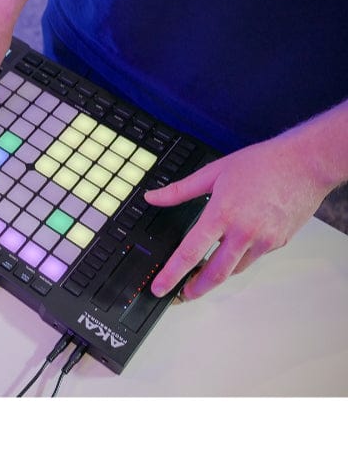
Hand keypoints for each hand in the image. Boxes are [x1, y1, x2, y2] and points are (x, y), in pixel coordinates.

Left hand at [145, 132, 333, 299]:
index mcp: (222, 214)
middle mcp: (243, 232)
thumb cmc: (263, 164)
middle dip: (194, 289)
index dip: (172, 274)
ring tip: (202, 275)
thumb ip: (179, 190)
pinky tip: (233, 249)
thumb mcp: (213, 172)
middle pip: (214, 274)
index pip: (190, 253)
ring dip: (217, 275)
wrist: (306, 164)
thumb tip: (152, 198)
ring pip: (235, 269)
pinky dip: (239, 258)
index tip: (160, 287)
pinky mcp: (278, 242)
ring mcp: (263, 240)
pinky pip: (253, 257)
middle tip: (181, 295)